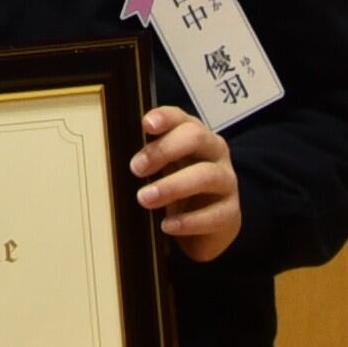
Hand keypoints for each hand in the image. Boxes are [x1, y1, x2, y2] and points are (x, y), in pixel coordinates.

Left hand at [130, 106, 241, 261]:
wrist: (208, 227)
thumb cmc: (180, 191)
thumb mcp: (163, 170)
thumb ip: (147, 159)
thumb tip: (117, 158)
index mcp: (196, 137)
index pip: (182, 118)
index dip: (165, 118)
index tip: (146, 125)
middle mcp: (215, 153)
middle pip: (197, 137)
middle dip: (165, 149)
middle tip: (136, 168)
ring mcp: (226, 181)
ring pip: (206, 175)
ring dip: (173, 186)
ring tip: (144, 198)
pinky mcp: (230, 212)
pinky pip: (214, 214)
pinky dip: (188, 221)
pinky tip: (167, 226)